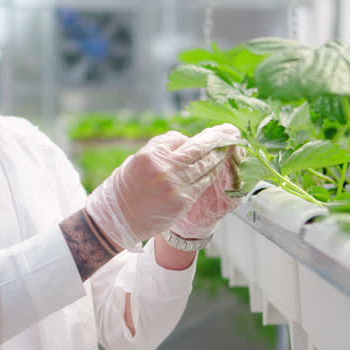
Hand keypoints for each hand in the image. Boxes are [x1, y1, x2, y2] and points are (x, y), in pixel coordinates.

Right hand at [84, 125, 240, 249]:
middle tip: (231, 131)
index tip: (205, 135)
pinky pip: (203, 183)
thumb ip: (160, 150)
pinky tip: (218, 168)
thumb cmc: (125, 188)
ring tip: (228, 148)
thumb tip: (185, 143)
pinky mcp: (183, 200)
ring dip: (218, 156)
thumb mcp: (136, 161)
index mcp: (151, 154)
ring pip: (204, 165)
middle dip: (216, 138)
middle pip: (198, 148)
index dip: (190, 139)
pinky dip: (212, 174)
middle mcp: (165, 167)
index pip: (179, 138)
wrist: (118, 219)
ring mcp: (175, 185)